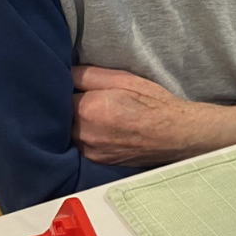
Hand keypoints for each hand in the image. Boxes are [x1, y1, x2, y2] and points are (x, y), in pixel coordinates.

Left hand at [72, 66, 235, 166]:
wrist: (177, 135)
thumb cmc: (153, 103)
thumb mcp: (122, 78)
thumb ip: (87, 75)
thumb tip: (64, 73)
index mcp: (88, 109)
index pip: (58, 95)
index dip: (63, 88)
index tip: (70, 84)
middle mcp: (84, 134)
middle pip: (61, 116)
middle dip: (67, 106)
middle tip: (81, 96)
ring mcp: (90, 151)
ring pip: (68, 132)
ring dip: (73, 123)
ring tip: (92, 113)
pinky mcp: (98, 162)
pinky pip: (80, 145)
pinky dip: (84, 135)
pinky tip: (99, 128)